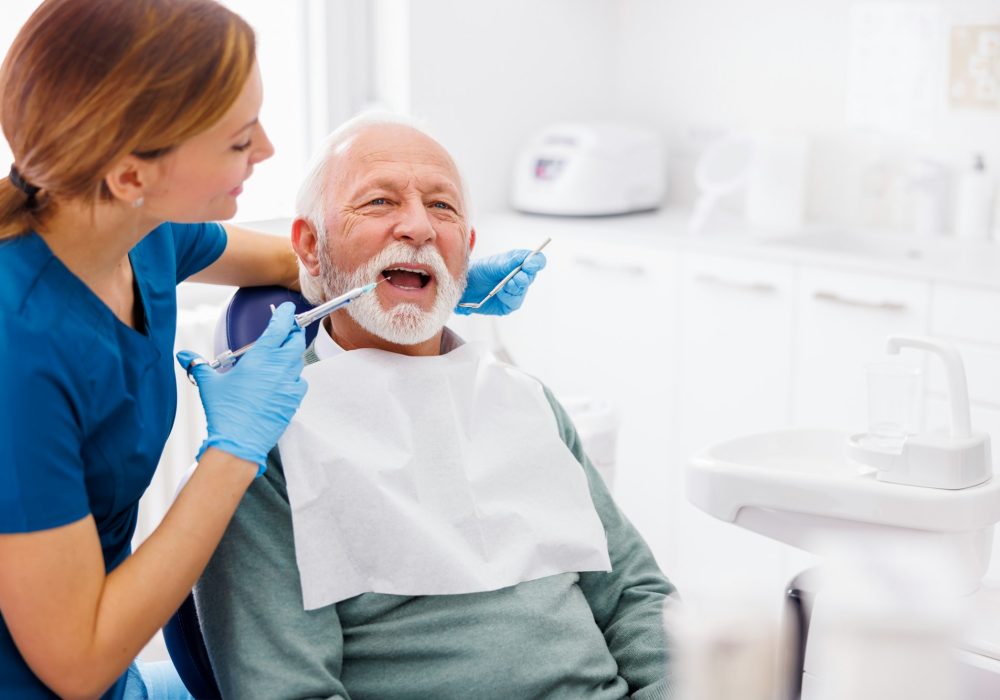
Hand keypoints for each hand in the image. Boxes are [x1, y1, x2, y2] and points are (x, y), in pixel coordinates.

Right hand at [177, 302, 307, 473]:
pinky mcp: (294, 400)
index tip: (288, 309)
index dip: (286, 315)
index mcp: (261, 357)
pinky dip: (293, 379)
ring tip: (278, 359)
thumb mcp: (210, 384)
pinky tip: (281, 383)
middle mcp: (279, 367)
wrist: (239, 442)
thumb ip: (199, 365)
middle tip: (286, 330)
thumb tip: (183, 355)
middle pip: (295, 341)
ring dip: (291, 357)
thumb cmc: (225, 412)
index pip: (280, 327)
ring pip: (298, 362)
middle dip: (293, 333)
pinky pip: (299, 383)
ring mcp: (289, 384)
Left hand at [455, 249, 546, 315]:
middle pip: (531, 277)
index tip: (531, 263)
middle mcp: (519, 278)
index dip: (537, 262)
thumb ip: (511, 261)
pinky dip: (508, 297)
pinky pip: (514, 302)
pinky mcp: (508, 305)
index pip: (536, 261)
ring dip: (515, 287)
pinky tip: (501, 293)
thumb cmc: (479, 270)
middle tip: (517, 276)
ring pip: (522, 290)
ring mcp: (514, 292)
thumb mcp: (495, 262)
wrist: (464, 285)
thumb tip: (528, 258)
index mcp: (519, 263)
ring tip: (506, 284)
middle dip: (525, 277)